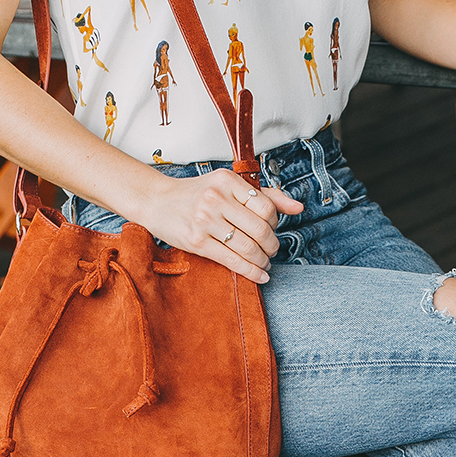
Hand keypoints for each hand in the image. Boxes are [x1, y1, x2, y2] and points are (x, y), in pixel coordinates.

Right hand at [143, 169, 302, 282]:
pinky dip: (251, 271)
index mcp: (227, 181)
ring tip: (264, 263)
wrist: (157, 201)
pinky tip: (259, 275)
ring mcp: (205, 220)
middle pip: (260, 229)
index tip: (272, 229)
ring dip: (262, 261)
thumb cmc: (196, 194)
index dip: (275, 222)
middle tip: (271, 251)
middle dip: (272, 246)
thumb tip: (298, 208)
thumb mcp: (228, 186)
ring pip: (248, 247)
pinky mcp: (196, 241)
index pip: (266, 207)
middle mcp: (216, 198)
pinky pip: (232, 260)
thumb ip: (264, 195)